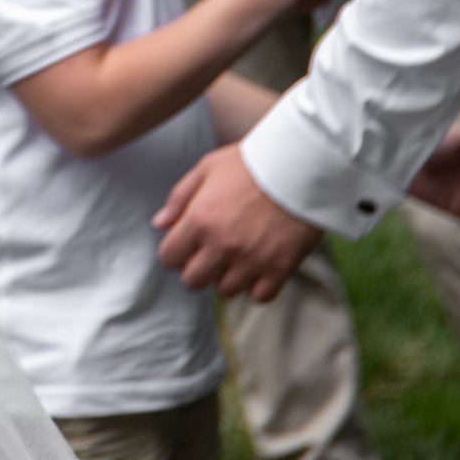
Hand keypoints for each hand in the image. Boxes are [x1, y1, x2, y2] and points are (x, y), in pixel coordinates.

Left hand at [154, 144, 321, 299]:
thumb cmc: (250, 163)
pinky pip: (260, 296)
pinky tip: (257, 269)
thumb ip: (179, 198)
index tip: (183, 247)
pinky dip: (256, 287)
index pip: (169, 257)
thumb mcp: (206, 168)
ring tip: (234, 260)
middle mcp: (221, 245)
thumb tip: (159, 224)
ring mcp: (251, 259)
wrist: (299, 166)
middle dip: (196, 270)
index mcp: (199, 220)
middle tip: (207, 256)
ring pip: (226, 291)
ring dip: (226, 278)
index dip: (173, 253)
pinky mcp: (280, 268)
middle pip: (193, 281)